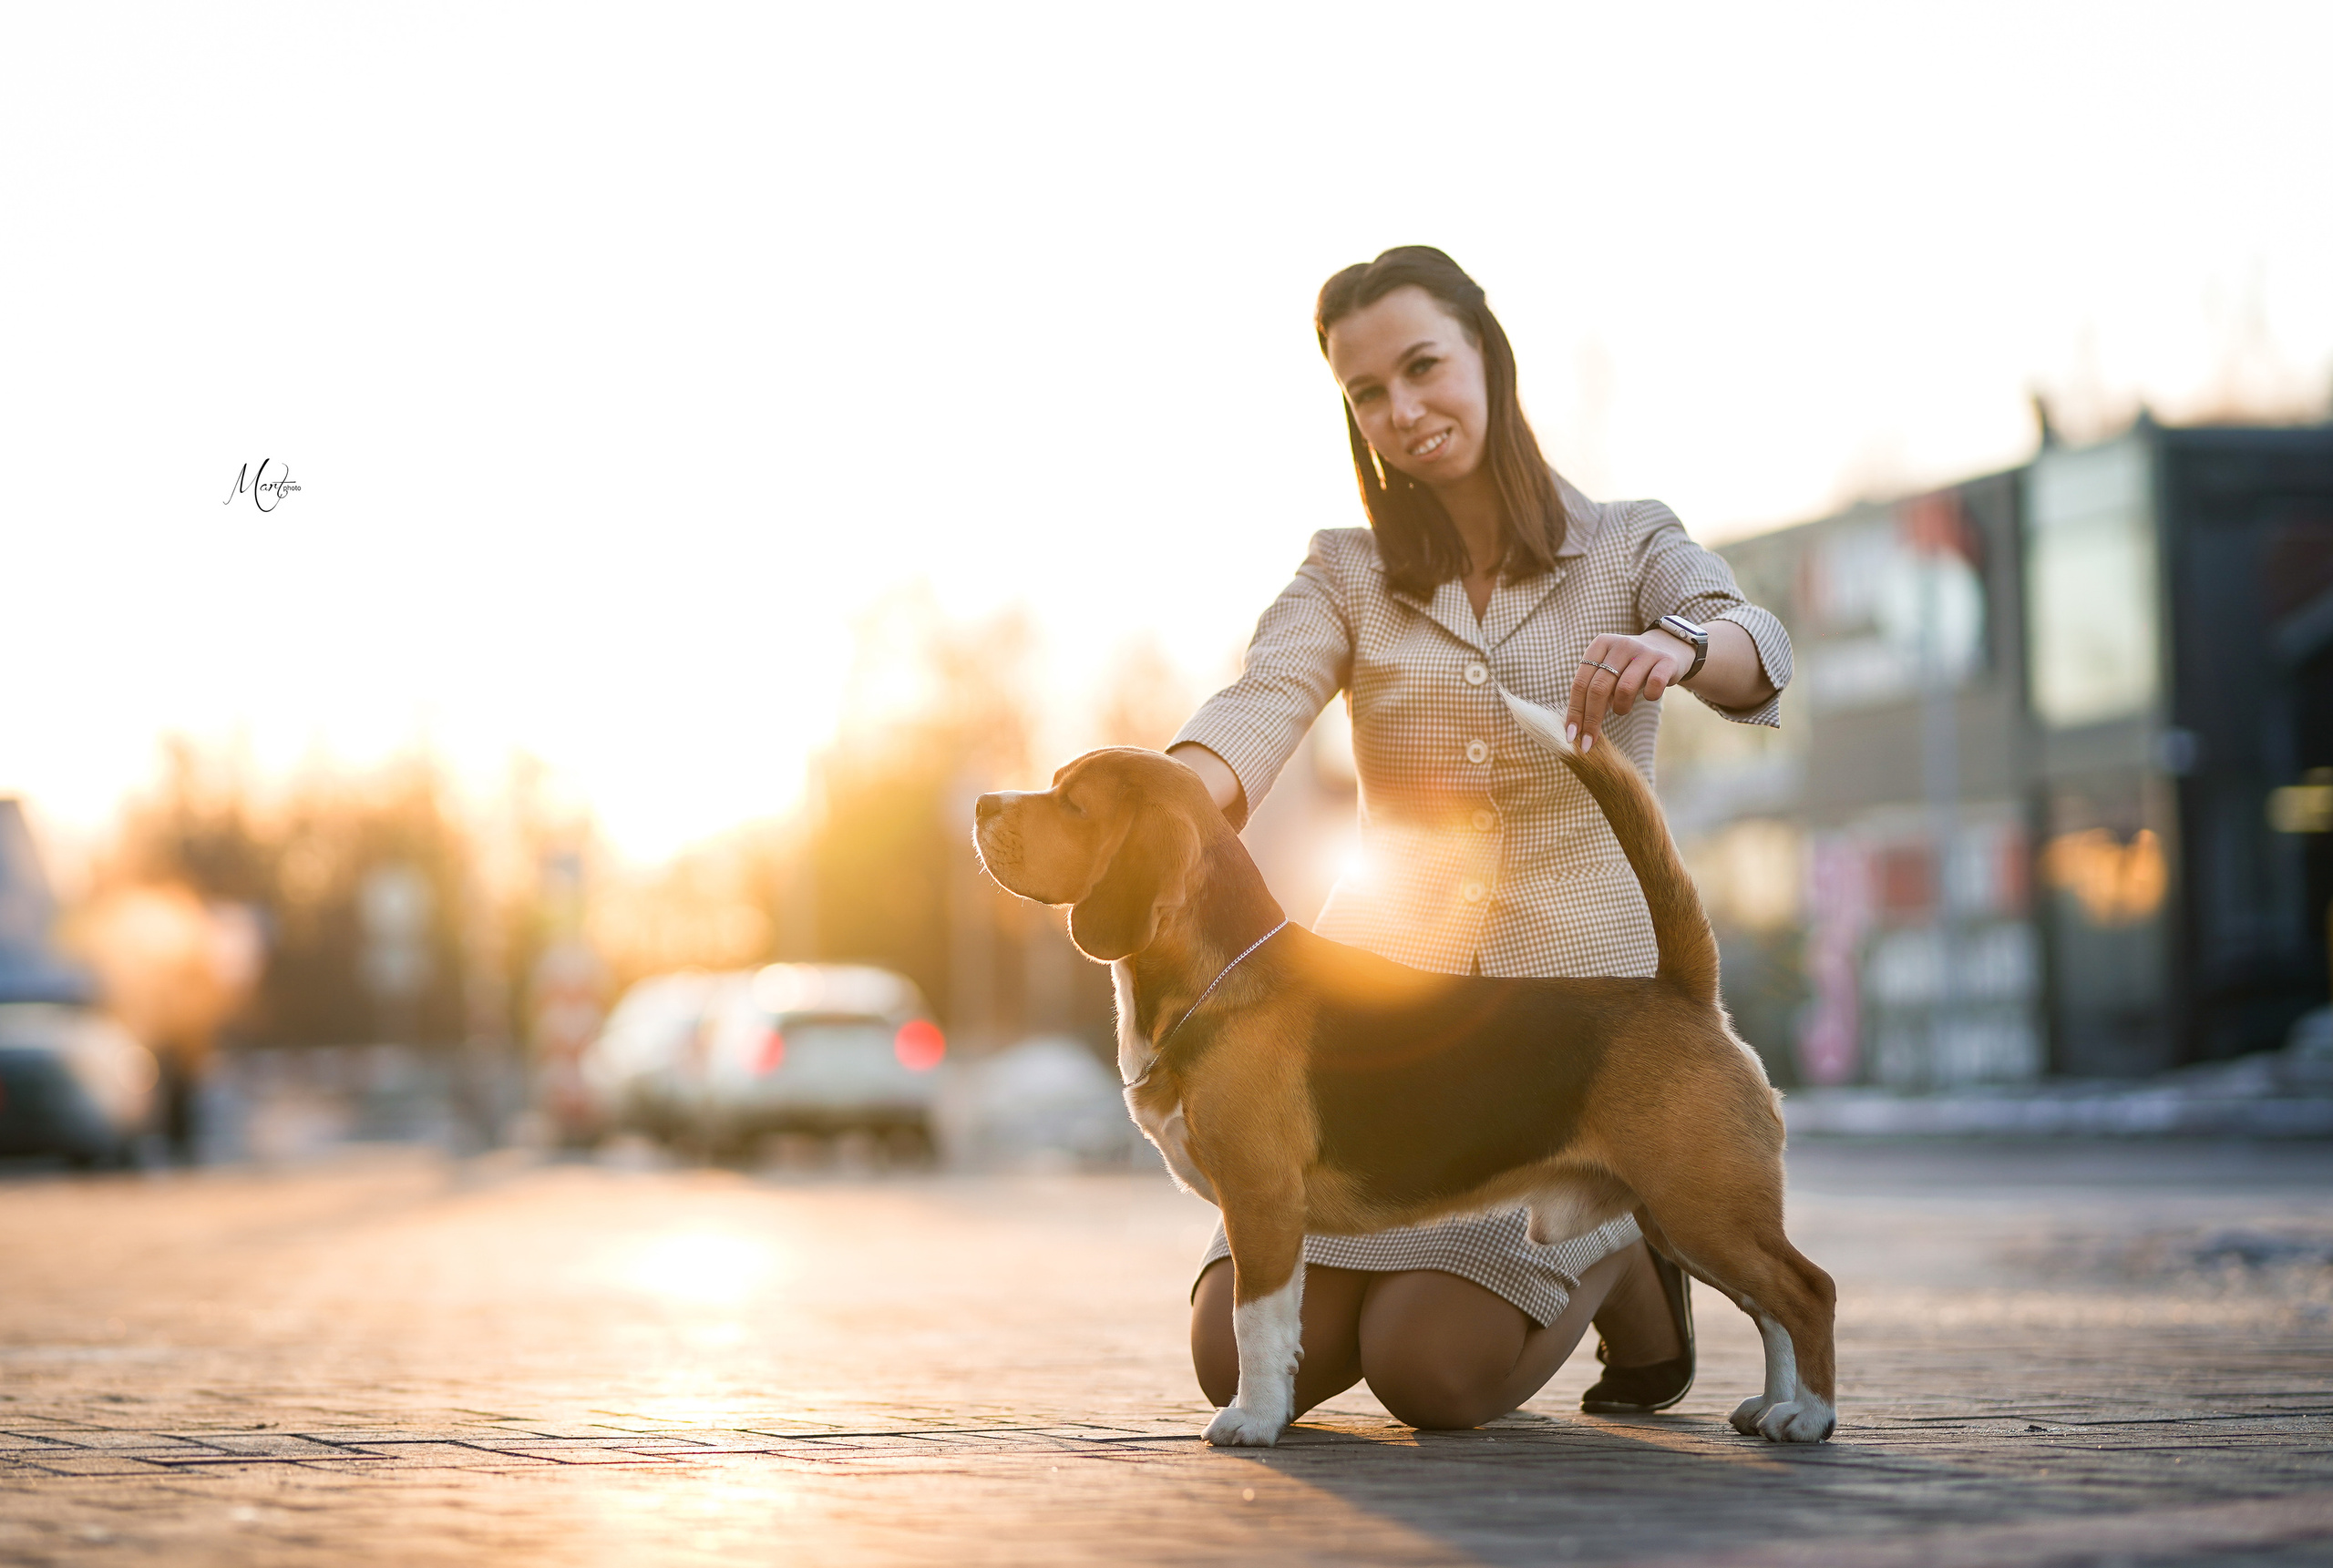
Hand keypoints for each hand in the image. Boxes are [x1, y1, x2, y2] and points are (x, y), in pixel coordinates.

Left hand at [1563, 630, 1690, 750]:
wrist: (1667, 648)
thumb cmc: (1629, 667)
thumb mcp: (1608, 672)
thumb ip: (1592, 691)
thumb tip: (1576, 728)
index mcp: (1600, 645)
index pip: (1580, 683)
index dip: (1575, 712)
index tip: (1571, 736)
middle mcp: (1620, 645)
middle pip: (1598, 688)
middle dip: (1592, 719)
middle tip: (1589, 742)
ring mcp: (1644, 651)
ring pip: (1624, 688)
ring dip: (1621, 708)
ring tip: (1622, 709)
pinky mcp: (1666, 660)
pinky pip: (1654, 686)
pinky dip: (1649, 697)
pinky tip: (1648, 696)